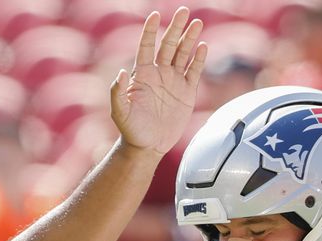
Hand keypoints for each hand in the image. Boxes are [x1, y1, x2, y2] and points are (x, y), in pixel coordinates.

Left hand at [111, 8, 208, 154]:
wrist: (148, 146)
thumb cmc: (131, 129)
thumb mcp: (120, 112)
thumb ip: (118, 92)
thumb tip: (120, 72)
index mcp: (142, 74)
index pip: (146, 47)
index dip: (150, 32)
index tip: (154, 15)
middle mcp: (158, 73)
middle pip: (168, 45)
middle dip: (175, 28)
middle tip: (183, 11)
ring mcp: (174, 81)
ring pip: (183, 54)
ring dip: (190, 38)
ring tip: (197, 23)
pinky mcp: (186, 92)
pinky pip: (194, 71)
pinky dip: (199, 59)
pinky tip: (203, 46)